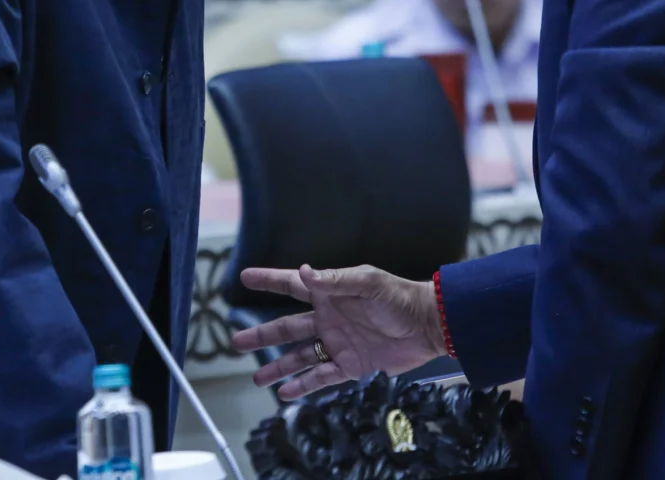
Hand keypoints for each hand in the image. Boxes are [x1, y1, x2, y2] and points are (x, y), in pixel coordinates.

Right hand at [231, 264, 446, 400]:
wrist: (428, 326)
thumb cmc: (399, 297)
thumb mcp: (368, 282)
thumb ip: (335, 280)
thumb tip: (305, 271)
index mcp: (330, 293)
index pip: (292, 285)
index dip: (268, 280)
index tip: (244, 277)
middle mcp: (328, 318)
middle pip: (287, 327)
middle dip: (261, 335)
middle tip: (236, 342)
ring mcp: (338, 344)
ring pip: (300, 357)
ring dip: (278, 367)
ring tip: (257, 379)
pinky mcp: (351, 366)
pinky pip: (322, 377)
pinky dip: (304, 386)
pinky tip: (286, 393)